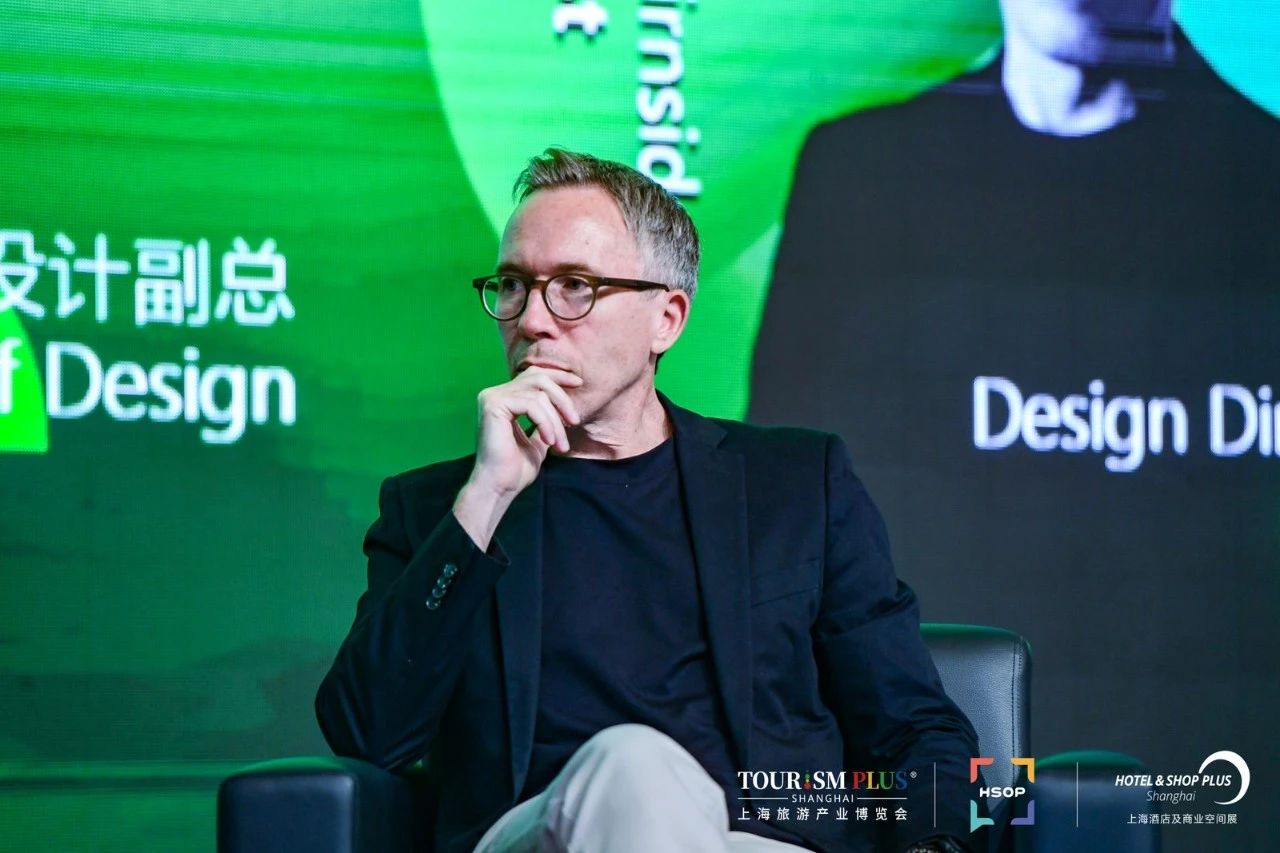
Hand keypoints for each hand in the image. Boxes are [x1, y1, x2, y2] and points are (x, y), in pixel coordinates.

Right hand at [468, 365, 582, 497]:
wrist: (499, 487)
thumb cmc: (515, 469)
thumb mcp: (538, 441)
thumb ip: (545, 423)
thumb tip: (563, 412)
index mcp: (503, 399)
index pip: (534, 376)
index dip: (558, 376)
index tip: (579, 384)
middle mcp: (494, 394)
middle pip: (539, 378)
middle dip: (562, 398)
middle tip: (575, 421)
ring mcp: (492, 398)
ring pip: (539, 395)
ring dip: (556, 421)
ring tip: (561, 444)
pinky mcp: (494, 405)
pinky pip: (532, 405)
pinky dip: (546, 423)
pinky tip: (549, 441)